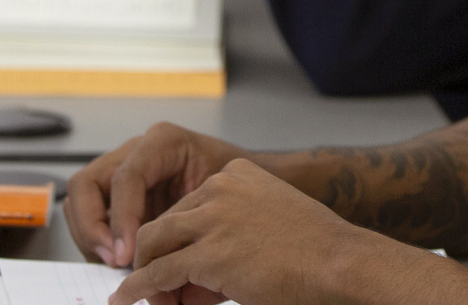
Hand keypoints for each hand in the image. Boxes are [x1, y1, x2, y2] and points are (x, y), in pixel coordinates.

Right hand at [65, 122, 254, 268]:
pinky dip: (98, 240)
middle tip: (113, 260)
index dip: (121, 218)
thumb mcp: (220, 192)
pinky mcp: (119, 193)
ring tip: (114, 265)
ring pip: (81, 200)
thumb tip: (158, 257)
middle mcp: (136, 151)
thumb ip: (190, 216)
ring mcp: (123, 170)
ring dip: (90, 236)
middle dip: (91, 226)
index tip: (127, 254)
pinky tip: (119, 261)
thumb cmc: (237, 185)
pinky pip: (92, 215)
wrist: (245, 185)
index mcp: (164, 142)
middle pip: (87, 183)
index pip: (125, 178)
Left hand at [113, 160, 424, 304]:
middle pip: (164, 222)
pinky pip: (158, 272)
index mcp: (235, 174)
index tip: (176, 267)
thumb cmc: (316, 251)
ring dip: (145, 273)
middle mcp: (219, 188)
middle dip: (156, 258)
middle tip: (159, 289)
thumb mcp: (269, 223)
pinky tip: (127, 298)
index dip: (178, 242)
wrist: (341, 263)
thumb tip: (194, 273)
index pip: (187, 205)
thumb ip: (232, 233)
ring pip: (153, 243)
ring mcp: (212, 219)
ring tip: (147, 298)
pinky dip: (138, 288)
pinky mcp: (208, 254)